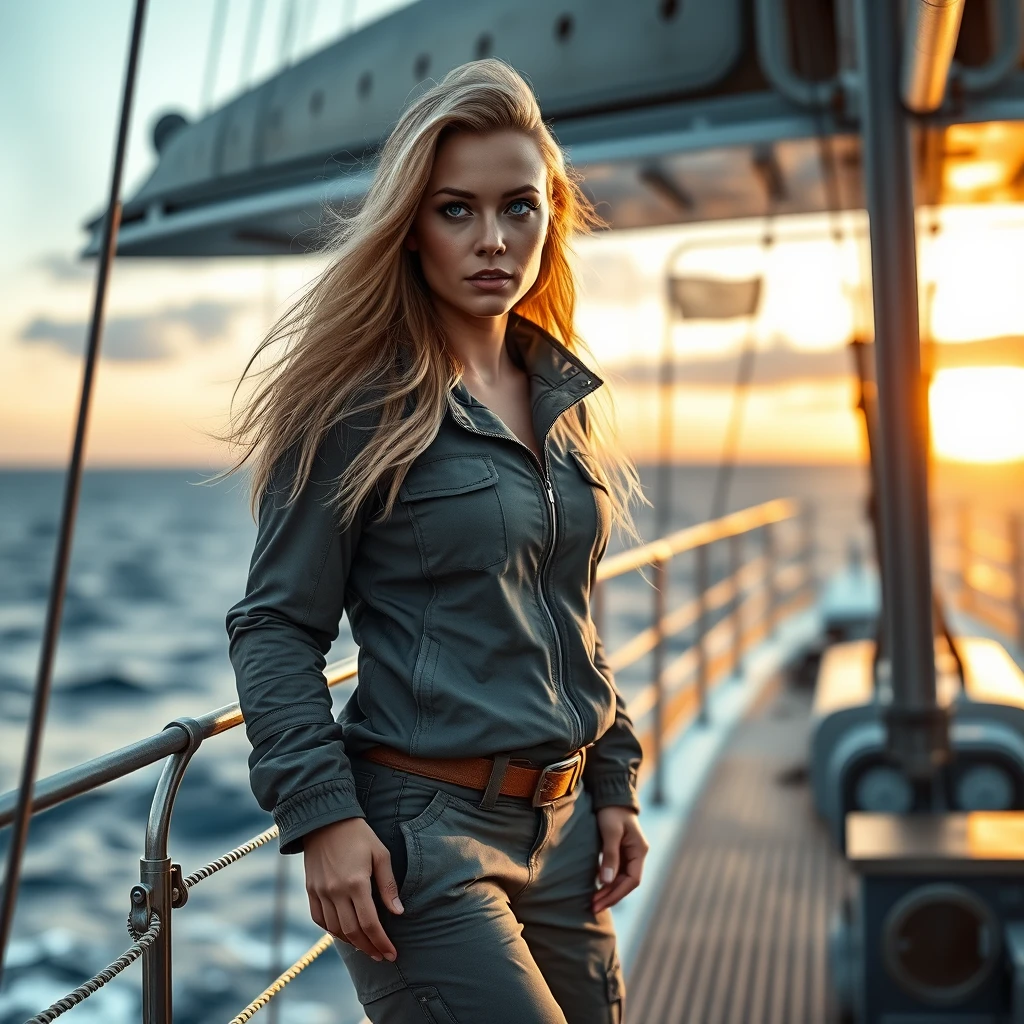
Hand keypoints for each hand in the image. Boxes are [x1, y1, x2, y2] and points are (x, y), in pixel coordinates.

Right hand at [303, 816, 404, 961]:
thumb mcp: (380, 854)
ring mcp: (321, 892)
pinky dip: (332, 931)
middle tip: (381, 956)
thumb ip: (388, 885)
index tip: (392, 954)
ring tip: (366, 947)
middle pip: (352, 932)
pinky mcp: (311, 890)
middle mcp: (336, 891)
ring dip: (352, 943)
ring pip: (335, 929)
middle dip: (369, 947)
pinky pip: (320, 919)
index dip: (381, 942)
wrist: (325, 820)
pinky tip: (344, 933)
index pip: (370, 923)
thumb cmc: (358, 835)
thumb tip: (398, 912)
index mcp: (356, 883)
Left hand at [592, 806, 648, 913]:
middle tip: (593, 907)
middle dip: (611, 896)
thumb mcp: (610, 832)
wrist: (610, 794)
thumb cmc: (611, 811)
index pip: (632, 880)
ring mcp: (630, 853)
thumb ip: (610, 856)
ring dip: (609, 891)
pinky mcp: (621, 851)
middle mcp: (637, 854)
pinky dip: (608, 882)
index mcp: (639, 850)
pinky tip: (597, 888)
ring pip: (621, 879)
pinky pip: (616, 872)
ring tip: (593, 902)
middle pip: (627, 882)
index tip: (600, 902)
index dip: (617, 893)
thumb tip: (607, 882)